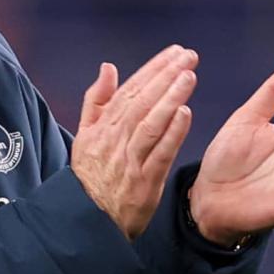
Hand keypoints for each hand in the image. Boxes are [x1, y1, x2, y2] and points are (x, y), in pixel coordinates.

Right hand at [71, 44, 198, 240]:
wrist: (87, 220)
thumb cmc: (90, 175)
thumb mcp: (84, 135)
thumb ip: (96, 100)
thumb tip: (108, 68)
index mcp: (102, 126)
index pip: (130, 91)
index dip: (153, 69)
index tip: (174, 52)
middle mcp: (115, 140)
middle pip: (142, 102)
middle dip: (165, 76)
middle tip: (188, 56)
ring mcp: (129, 161)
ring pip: (150, 123)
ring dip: (170, 98)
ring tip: (189, 77)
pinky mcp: (143, 182)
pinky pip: (159, 154)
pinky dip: (172, 134)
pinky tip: (185, 114)